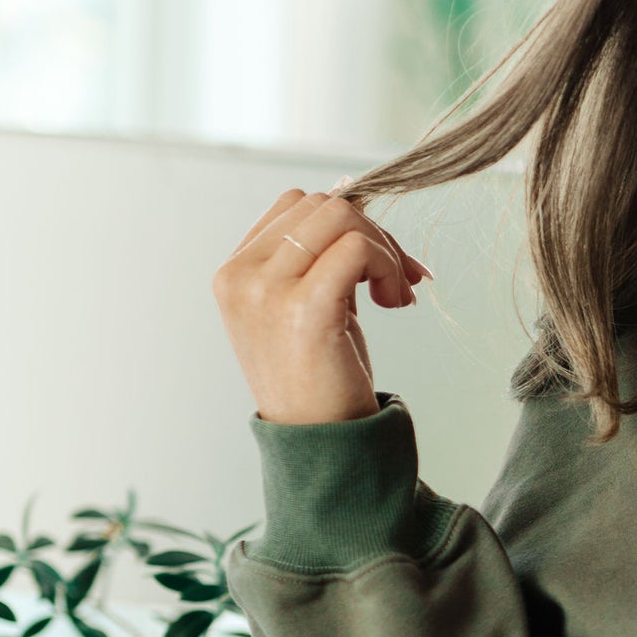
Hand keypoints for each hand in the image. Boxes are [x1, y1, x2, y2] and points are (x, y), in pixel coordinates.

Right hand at [213, 188, 429, 425]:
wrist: (320, 444)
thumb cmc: (320, 380)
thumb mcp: (310, 304)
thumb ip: (322, 255)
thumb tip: (353, 193)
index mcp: (235, 272)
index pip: (295, 205)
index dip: (349, 222)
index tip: (381, 264)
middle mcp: (241, 276)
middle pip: (321, 204)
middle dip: (374, 233)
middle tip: (401, 280)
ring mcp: (265, 290)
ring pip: (341, 215)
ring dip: (384, 248)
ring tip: (396, 294)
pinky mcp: (302, 307)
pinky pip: (356, 247)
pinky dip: (387, 264)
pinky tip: (394, 302)